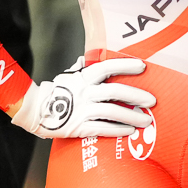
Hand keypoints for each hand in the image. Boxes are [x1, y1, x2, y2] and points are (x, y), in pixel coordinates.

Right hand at [11, 56, 154, 139]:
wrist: (35, 110)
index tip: (143, 66)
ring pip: (112, 112)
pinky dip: (118, 130)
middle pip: (115, 91)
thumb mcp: (68, 75)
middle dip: (136, 96)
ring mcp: (82, 110)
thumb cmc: (54, 91)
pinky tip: (129, 130)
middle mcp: (85, 92)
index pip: (107, 67)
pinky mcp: (79, 127)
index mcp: (83, 77)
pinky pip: (102, 128)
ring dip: (131, 116)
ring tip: (145, 120)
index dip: (125, 65)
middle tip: (151, 101)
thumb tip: (87, 57)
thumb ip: (81, 68)